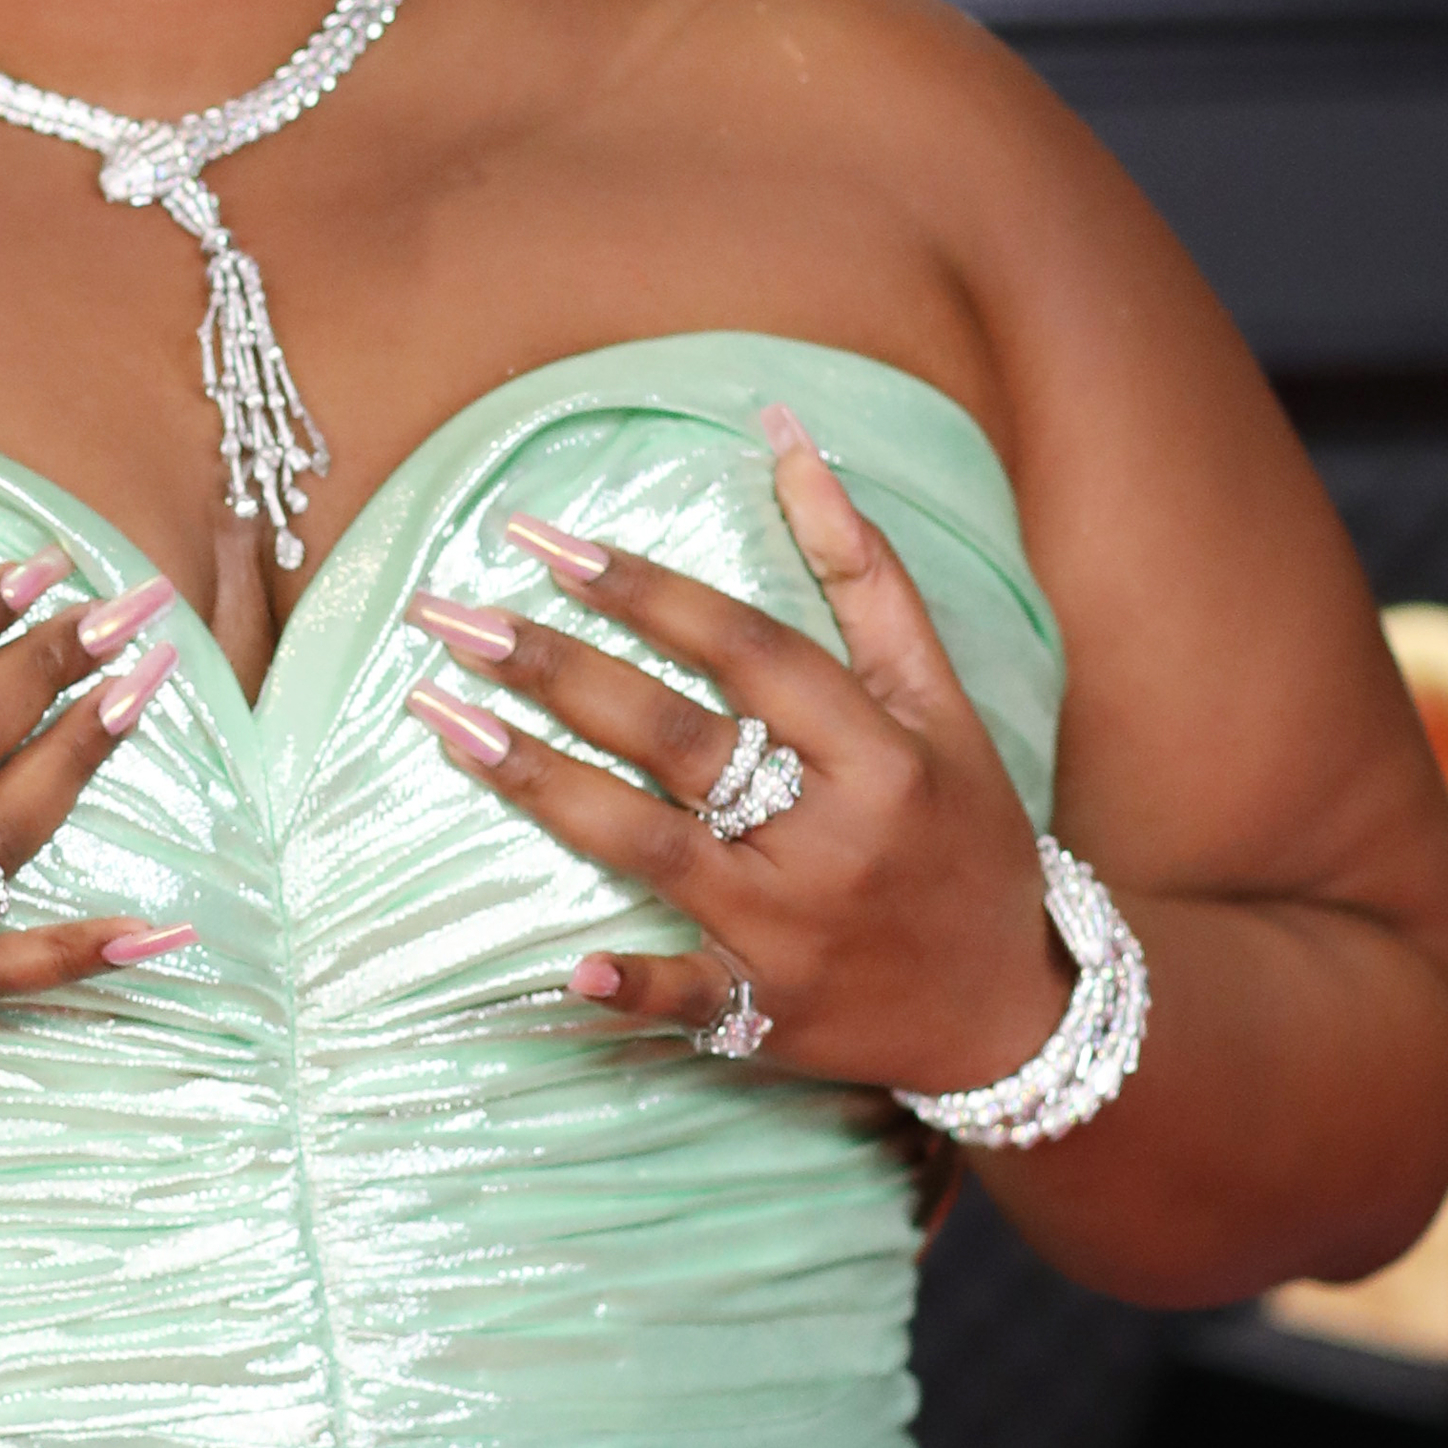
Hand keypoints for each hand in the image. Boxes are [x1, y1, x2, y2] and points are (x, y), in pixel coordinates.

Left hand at [400, 411, 1068, 1097]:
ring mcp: (793, 929)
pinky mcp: (766, 1013)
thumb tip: (786, 435)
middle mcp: (833, 833)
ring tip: (441, 721)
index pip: (746, 650)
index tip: (545, 543)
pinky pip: (686, 998)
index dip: (645, 592)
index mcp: (880, 750)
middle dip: (554, 669)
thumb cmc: (962, 834)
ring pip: (648, 844)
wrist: (1005, 1009)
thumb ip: (864, 573)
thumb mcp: (937, 702)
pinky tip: (561, 967)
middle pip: (674, 735)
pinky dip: (628, 984)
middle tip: (450, 616)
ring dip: (538, 782)